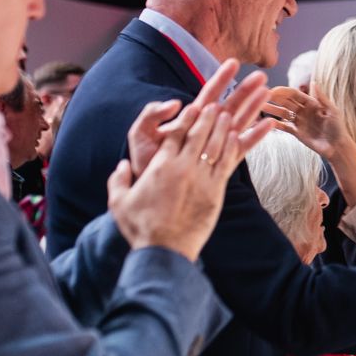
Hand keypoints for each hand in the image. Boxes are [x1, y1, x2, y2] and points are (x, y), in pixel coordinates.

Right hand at [108, 99, 276, 260]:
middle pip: (198, 134)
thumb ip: (119, 180)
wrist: (164, 250)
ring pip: (215, 145)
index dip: (185, 118)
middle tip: (215, 105)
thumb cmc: (141, 227)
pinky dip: (232, 148)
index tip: (193, 107)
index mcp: (160, 166)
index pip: (175, 134)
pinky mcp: (216, 191)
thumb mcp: (119, 202)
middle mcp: (183, 168)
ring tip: (228, 115)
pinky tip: (237, 137)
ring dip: (222, 127)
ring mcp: (201, 178)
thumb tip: (120, 166)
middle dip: (208, 117)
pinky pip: (227, 163)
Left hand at [128, 59, 270, 176]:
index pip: (209, 94)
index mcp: (190, 118)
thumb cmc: (145, 161)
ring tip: (268, 94)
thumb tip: (176, 103)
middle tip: (261, 77)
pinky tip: (269, 125)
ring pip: (239, 122)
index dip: (221, 79)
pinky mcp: (222, 160)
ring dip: (254, 107)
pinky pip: (242, 147)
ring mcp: (216, 144)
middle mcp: (207, 128)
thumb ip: (152, 114)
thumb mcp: (141, 133)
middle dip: (245, 90)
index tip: (233, 63)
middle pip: (230, 105)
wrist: (150, 189)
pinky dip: (256, 136)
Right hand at [264, 84, 355, 160]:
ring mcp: (299, 121)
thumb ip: (322, 98)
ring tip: (260, 107)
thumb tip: (314, 81)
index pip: (295, 94)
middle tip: (260, 96)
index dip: (283, 92)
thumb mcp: (332, 111)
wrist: (337, 147)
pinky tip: (266, 123)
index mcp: (312, 103)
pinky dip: (276, 124)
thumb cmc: (338, 128)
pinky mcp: (296, 132)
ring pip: (283, 113)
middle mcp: (303, 110)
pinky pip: (284, 127)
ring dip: (272, 110)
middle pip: (286, 102)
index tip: (272, 90)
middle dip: (275, 98)